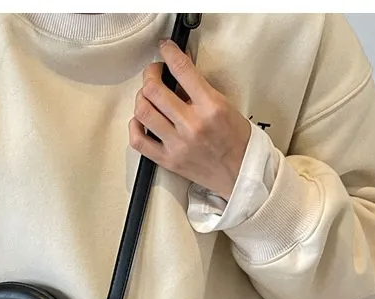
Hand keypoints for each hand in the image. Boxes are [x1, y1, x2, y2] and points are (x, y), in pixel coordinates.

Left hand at [129, 39, 250, 199]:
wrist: (239, 173)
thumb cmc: (236, 141)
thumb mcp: (225, 106)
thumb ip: (200, 90)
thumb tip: (178, 72)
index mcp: (211, 107)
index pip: (182, 71)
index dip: (169, 53)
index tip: (165, 49)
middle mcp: (191, 125)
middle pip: (154, 90)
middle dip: (150, 74)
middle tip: (154, 73)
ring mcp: (176, 144)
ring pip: (143, 112)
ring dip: (141, 97)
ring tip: (147, 95)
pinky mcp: (167, 160)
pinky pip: (138, 141)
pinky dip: (134, 125)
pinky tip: (140, 119)